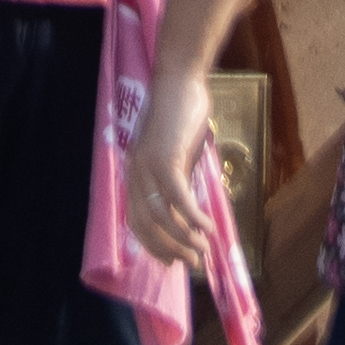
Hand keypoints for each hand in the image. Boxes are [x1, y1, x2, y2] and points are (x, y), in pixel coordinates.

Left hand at [124, 76, 233, 277]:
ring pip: (161, 217)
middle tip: (191, 262)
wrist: (179, 81)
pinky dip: (194, 218)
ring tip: (203, 251)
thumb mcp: (176, 157)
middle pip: (145, 226)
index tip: (172, 262)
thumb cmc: (180, 117)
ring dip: (183, 240)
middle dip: (169, 249)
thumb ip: (177, 183)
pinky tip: (209, 228)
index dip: (153, 246)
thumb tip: (188, 214)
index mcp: (135, 174)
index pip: (136, 222)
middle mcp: (135, 173)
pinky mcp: (166, 160)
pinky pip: (179, 199)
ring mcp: (148, 167)